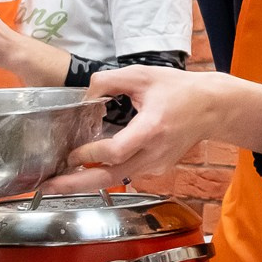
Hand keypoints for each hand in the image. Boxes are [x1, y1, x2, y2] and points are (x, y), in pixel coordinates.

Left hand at [44, 68, 261, 193]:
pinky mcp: (157, 168)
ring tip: (58, 181)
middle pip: (110, 176)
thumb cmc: (179, 89)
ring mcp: (156, 164)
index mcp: (151, 129)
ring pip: (116, 178)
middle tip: (48, 186)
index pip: (115, 151)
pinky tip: (84, 169)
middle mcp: (154, 153)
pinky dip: (103, 172)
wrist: (213, 107)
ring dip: (86, 181)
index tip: (70, 152)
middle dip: (76, 184)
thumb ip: (109, 80)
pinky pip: (125, 173)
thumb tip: (84, 94)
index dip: (89, 153)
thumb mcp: (143, 75)